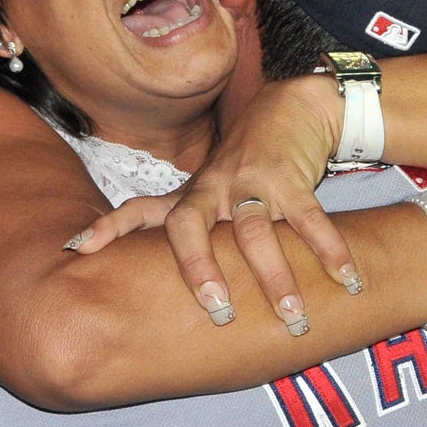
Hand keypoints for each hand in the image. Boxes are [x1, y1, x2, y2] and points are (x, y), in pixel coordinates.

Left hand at [68, 75, 357, 330]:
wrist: (288, 108)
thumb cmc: (243, 164)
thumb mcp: (209, 191)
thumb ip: (187, 227)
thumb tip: (150, 279)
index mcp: (190, 197)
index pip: (140, 212)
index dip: (109, 228)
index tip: (78, 248)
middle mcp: (211, 190)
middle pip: (190, 226)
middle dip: (200, 268)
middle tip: (217, 311)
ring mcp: (249, 182)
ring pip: (254, 231)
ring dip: (276, 276)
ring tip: (294, 318)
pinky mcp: (288, 178)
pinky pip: (308, 218)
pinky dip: (329, 250)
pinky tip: (348, 279)